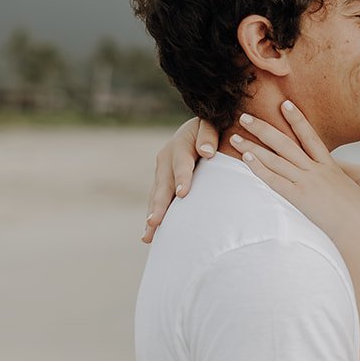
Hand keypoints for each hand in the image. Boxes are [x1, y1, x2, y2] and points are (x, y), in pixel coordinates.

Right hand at [141, 116, 217, 242]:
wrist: (197, 129)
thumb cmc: (211, 127)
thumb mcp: (211, 124)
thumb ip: (208, 134)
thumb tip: (207, 152)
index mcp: (180, 145)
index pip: (182, 163)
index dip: (182, 178)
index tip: (183, 194)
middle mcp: (166, 160)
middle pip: (163, 185)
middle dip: (159, 205)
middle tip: (154, 222)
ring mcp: (161, 173)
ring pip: (156, 196)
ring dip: (152, 215)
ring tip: (148, 236)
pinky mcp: (162, 183)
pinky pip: (157, 201)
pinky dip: (154, 216)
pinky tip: (150, 236)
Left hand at [229, 102, 359, 246]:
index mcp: (330, 166)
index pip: (311, 136)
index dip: (297, 119)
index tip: (284, 104)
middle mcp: (316, 169)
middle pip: (285, 143)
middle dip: (264, 128)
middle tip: (245, 116)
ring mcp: (307, 182)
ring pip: (275, 158)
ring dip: (253, 146)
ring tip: (235, 137)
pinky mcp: (300, 197)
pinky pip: (274, 180)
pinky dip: (259, 168)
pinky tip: (246, 158)